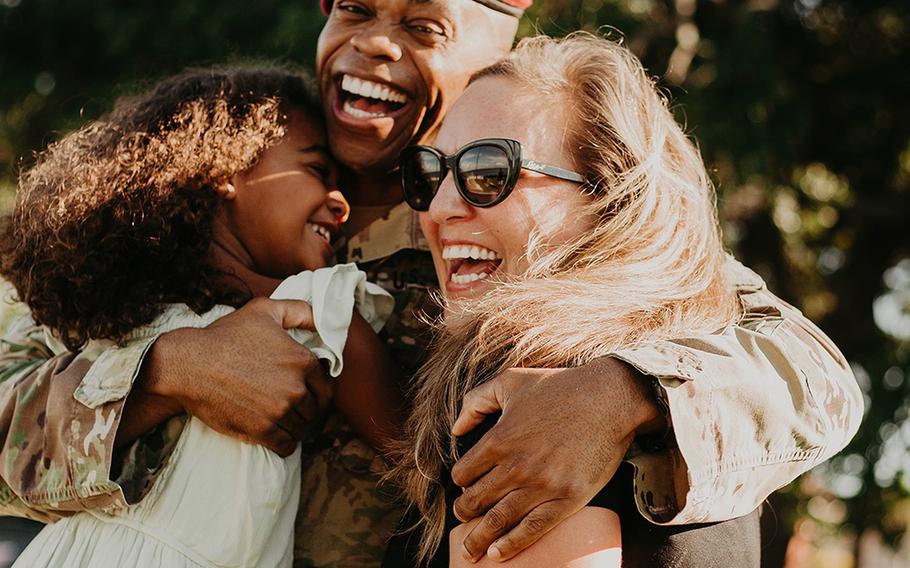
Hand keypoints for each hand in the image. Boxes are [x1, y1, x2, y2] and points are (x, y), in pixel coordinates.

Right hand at [138, 298, 333, 456]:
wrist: (189, 364)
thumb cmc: (225, 335)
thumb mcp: (265, 310)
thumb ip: (300, 311)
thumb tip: (322, 317)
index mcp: (303, 361)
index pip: (326, 385)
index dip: (318, 390)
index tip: (307, 392)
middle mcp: (296, 388)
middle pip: (315, 409)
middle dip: (308, 409)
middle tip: (294, 407)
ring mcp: (280, 411)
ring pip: (302, 428)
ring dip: (295, 426)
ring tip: (282, 419)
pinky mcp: (262, 430)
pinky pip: (286, 445)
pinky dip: (284, 443)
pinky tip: (276, 434)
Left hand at [449, 358, 663, 562]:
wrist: (609, 398)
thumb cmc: (560, 387)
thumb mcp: (510, 381)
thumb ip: (475, 401)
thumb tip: (455, 428)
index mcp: (499, 439)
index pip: (464, 473)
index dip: (461, 481)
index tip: (466, 485)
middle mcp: (515, 467)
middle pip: (476, 501)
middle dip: (464, 513)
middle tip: (462, 517)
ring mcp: (541, 485)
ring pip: (498, 520)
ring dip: (479, 538)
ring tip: (470, 550)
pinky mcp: (567, 499)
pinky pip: (532, 529)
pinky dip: (511, 544)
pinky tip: (498, 553)